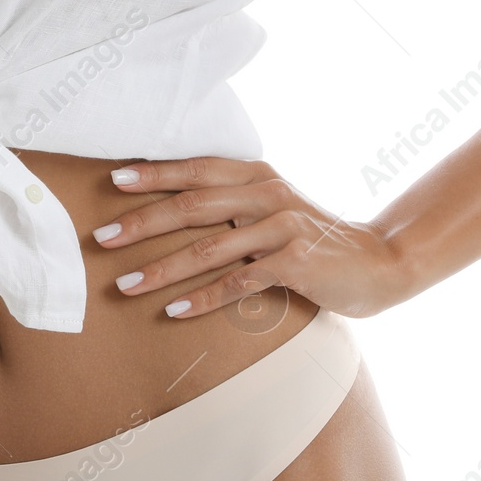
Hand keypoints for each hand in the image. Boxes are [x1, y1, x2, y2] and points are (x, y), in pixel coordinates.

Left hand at [93, 158, 415, 320]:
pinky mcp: (295, 263)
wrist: (377, 262)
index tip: (113, 181)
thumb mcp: (273, 208)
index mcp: (257, 174)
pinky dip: (202, 298)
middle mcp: (268, 193)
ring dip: (161, 269)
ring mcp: (282, 227)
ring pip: (209, 248)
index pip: (196, 169)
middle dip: (142, 223)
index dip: (154, 173)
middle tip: (103, 238)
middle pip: (192, 205)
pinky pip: (238, 283)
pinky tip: (172, 311)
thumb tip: (171, 205)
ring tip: (125, 286)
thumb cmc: (312, 238)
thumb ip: (233, 201)